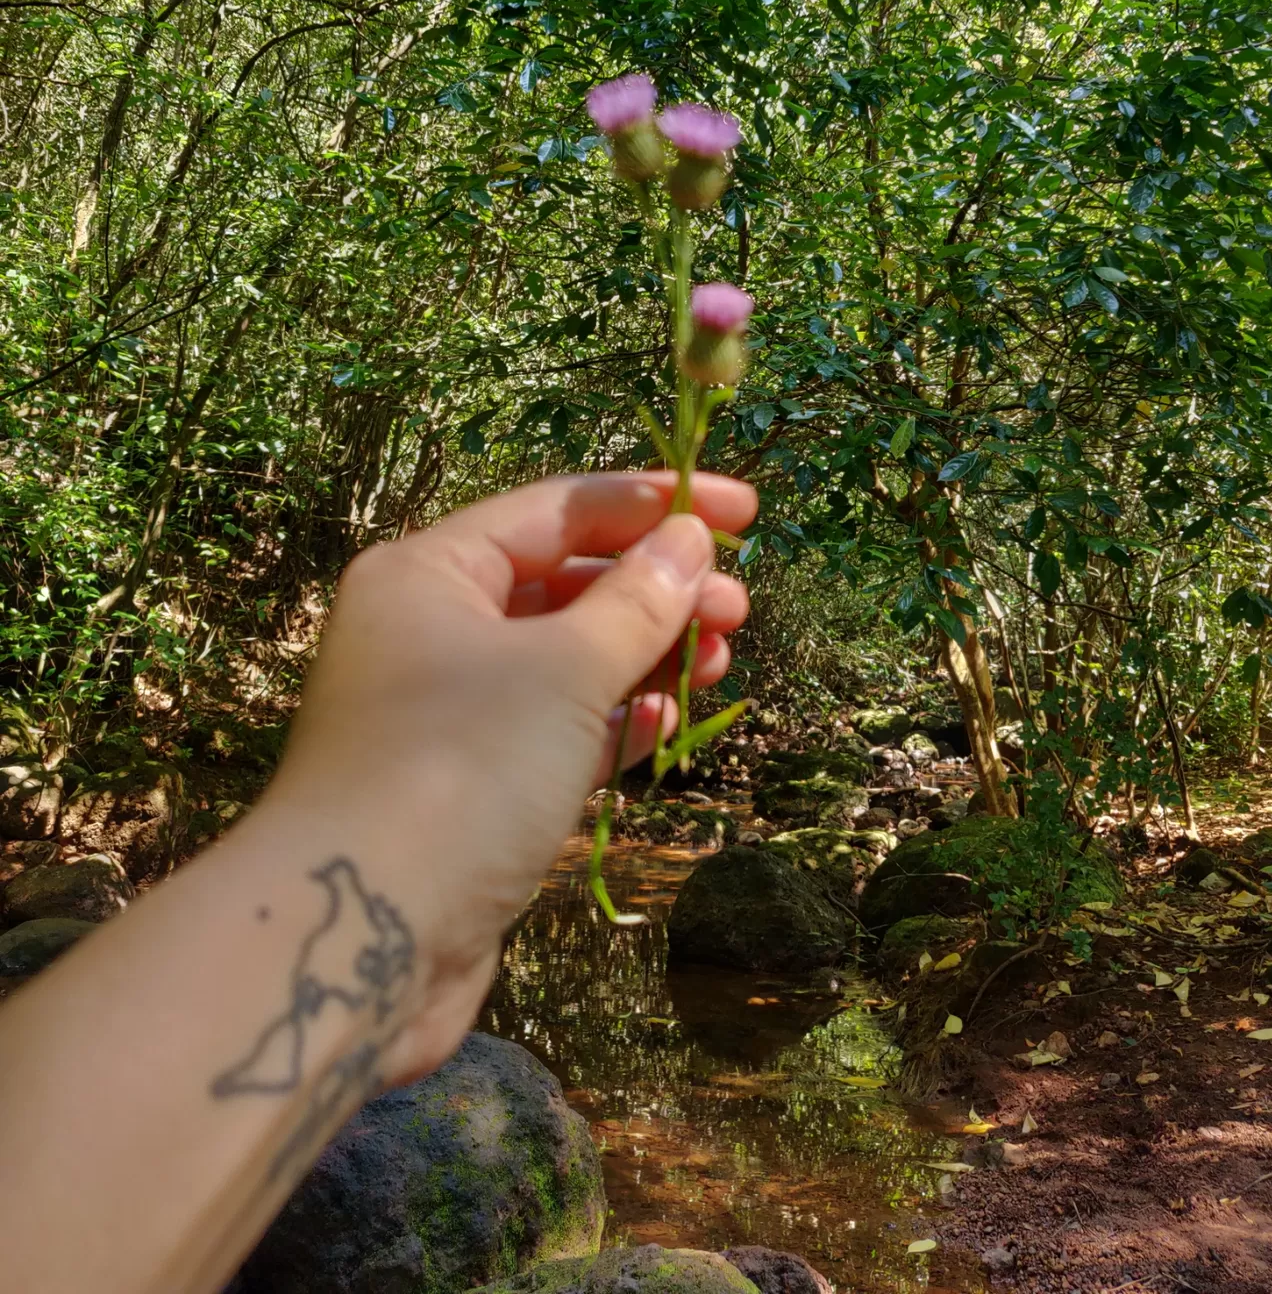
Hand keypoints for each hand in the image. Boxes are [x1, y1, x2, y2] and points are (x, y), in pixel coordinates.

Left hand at [268, 470, 755, 1078]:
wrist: (361, 935)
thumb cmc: (461, 768)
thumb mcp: (562, 669)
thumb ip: (635, 601)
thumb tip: (687, 540)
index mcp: (429, 572)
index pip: (556, 510)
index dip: (652, 503)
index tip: (744, 511)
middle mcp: (428, 631)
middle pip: (562, 582)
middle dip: (655, 587)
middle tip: (738, 609)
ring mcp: (446, 714)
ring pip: (564, 660)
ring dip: (643, 654)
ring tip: (718, 663)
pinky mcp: (468, 789)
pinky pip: (554, 730)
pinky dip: (610, 721)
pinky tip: (662, 720)